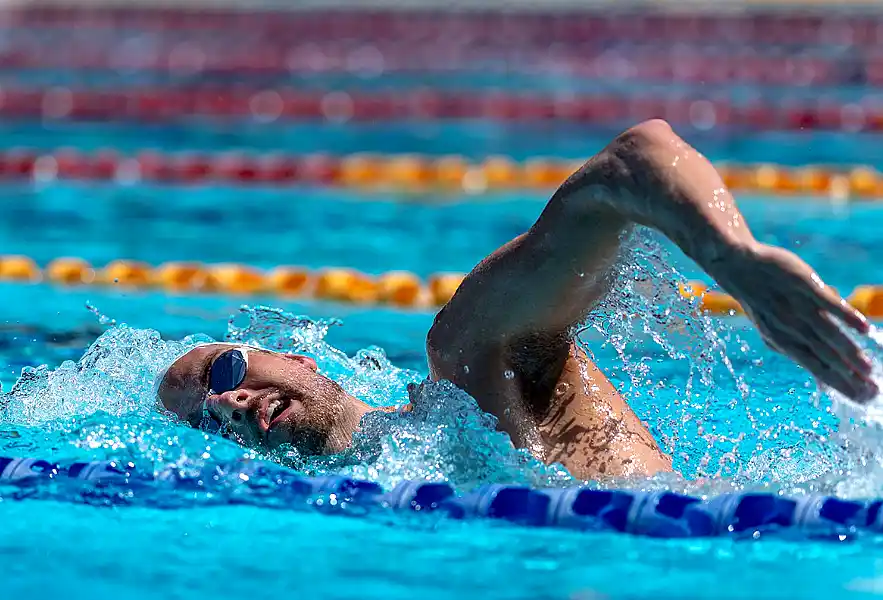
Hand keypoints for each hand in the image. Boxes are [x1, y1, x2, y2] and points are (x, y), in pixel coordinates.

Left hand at [713, 243, 876, 402]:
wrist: (739, 267)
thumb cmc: (763, 305)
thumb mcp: (775, 336)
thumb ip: (802, 357)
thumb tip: (823, 386)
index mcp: (786, 344)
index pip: (819, 369)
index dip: (841, 385)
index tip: (864, 399)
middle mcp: (792, 329)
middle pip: (826, 356)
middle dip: (850, 376)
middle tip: (873, 391)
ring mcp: (798, 307)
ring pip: (827, 334)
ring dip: (848, 351)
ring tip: (867, 368)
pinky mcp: (803, 285)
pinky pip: (827, 302)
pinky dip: (845, 316)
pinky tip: (863, 328)